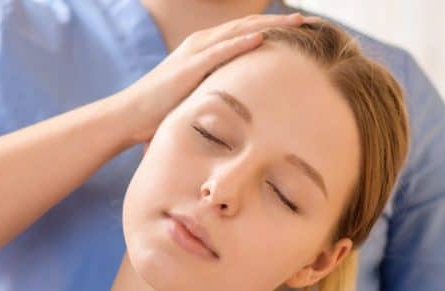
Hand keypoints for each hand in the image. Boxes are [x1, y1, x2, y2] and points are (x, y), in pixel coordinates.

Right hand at [111, 12, 310, 143]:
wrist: (130, 115)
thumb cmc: (162, 112)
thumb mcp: (199, 98)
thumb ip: (220, 95)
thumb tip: (246, 113)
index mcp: (207, 49)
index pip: (249, 33)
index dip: (278, 30)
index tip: (307, 32)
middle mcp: (202, 43)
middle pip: (250, 26)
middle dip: (282, 23)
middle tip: (314, 22)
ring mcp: (195, 52)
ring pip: (239, 31)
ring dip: (270, 26)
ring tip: (298, 22)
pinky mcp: (188, 66)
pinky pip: (219, 50)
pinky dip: (241, 42)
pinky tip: (262, 37)